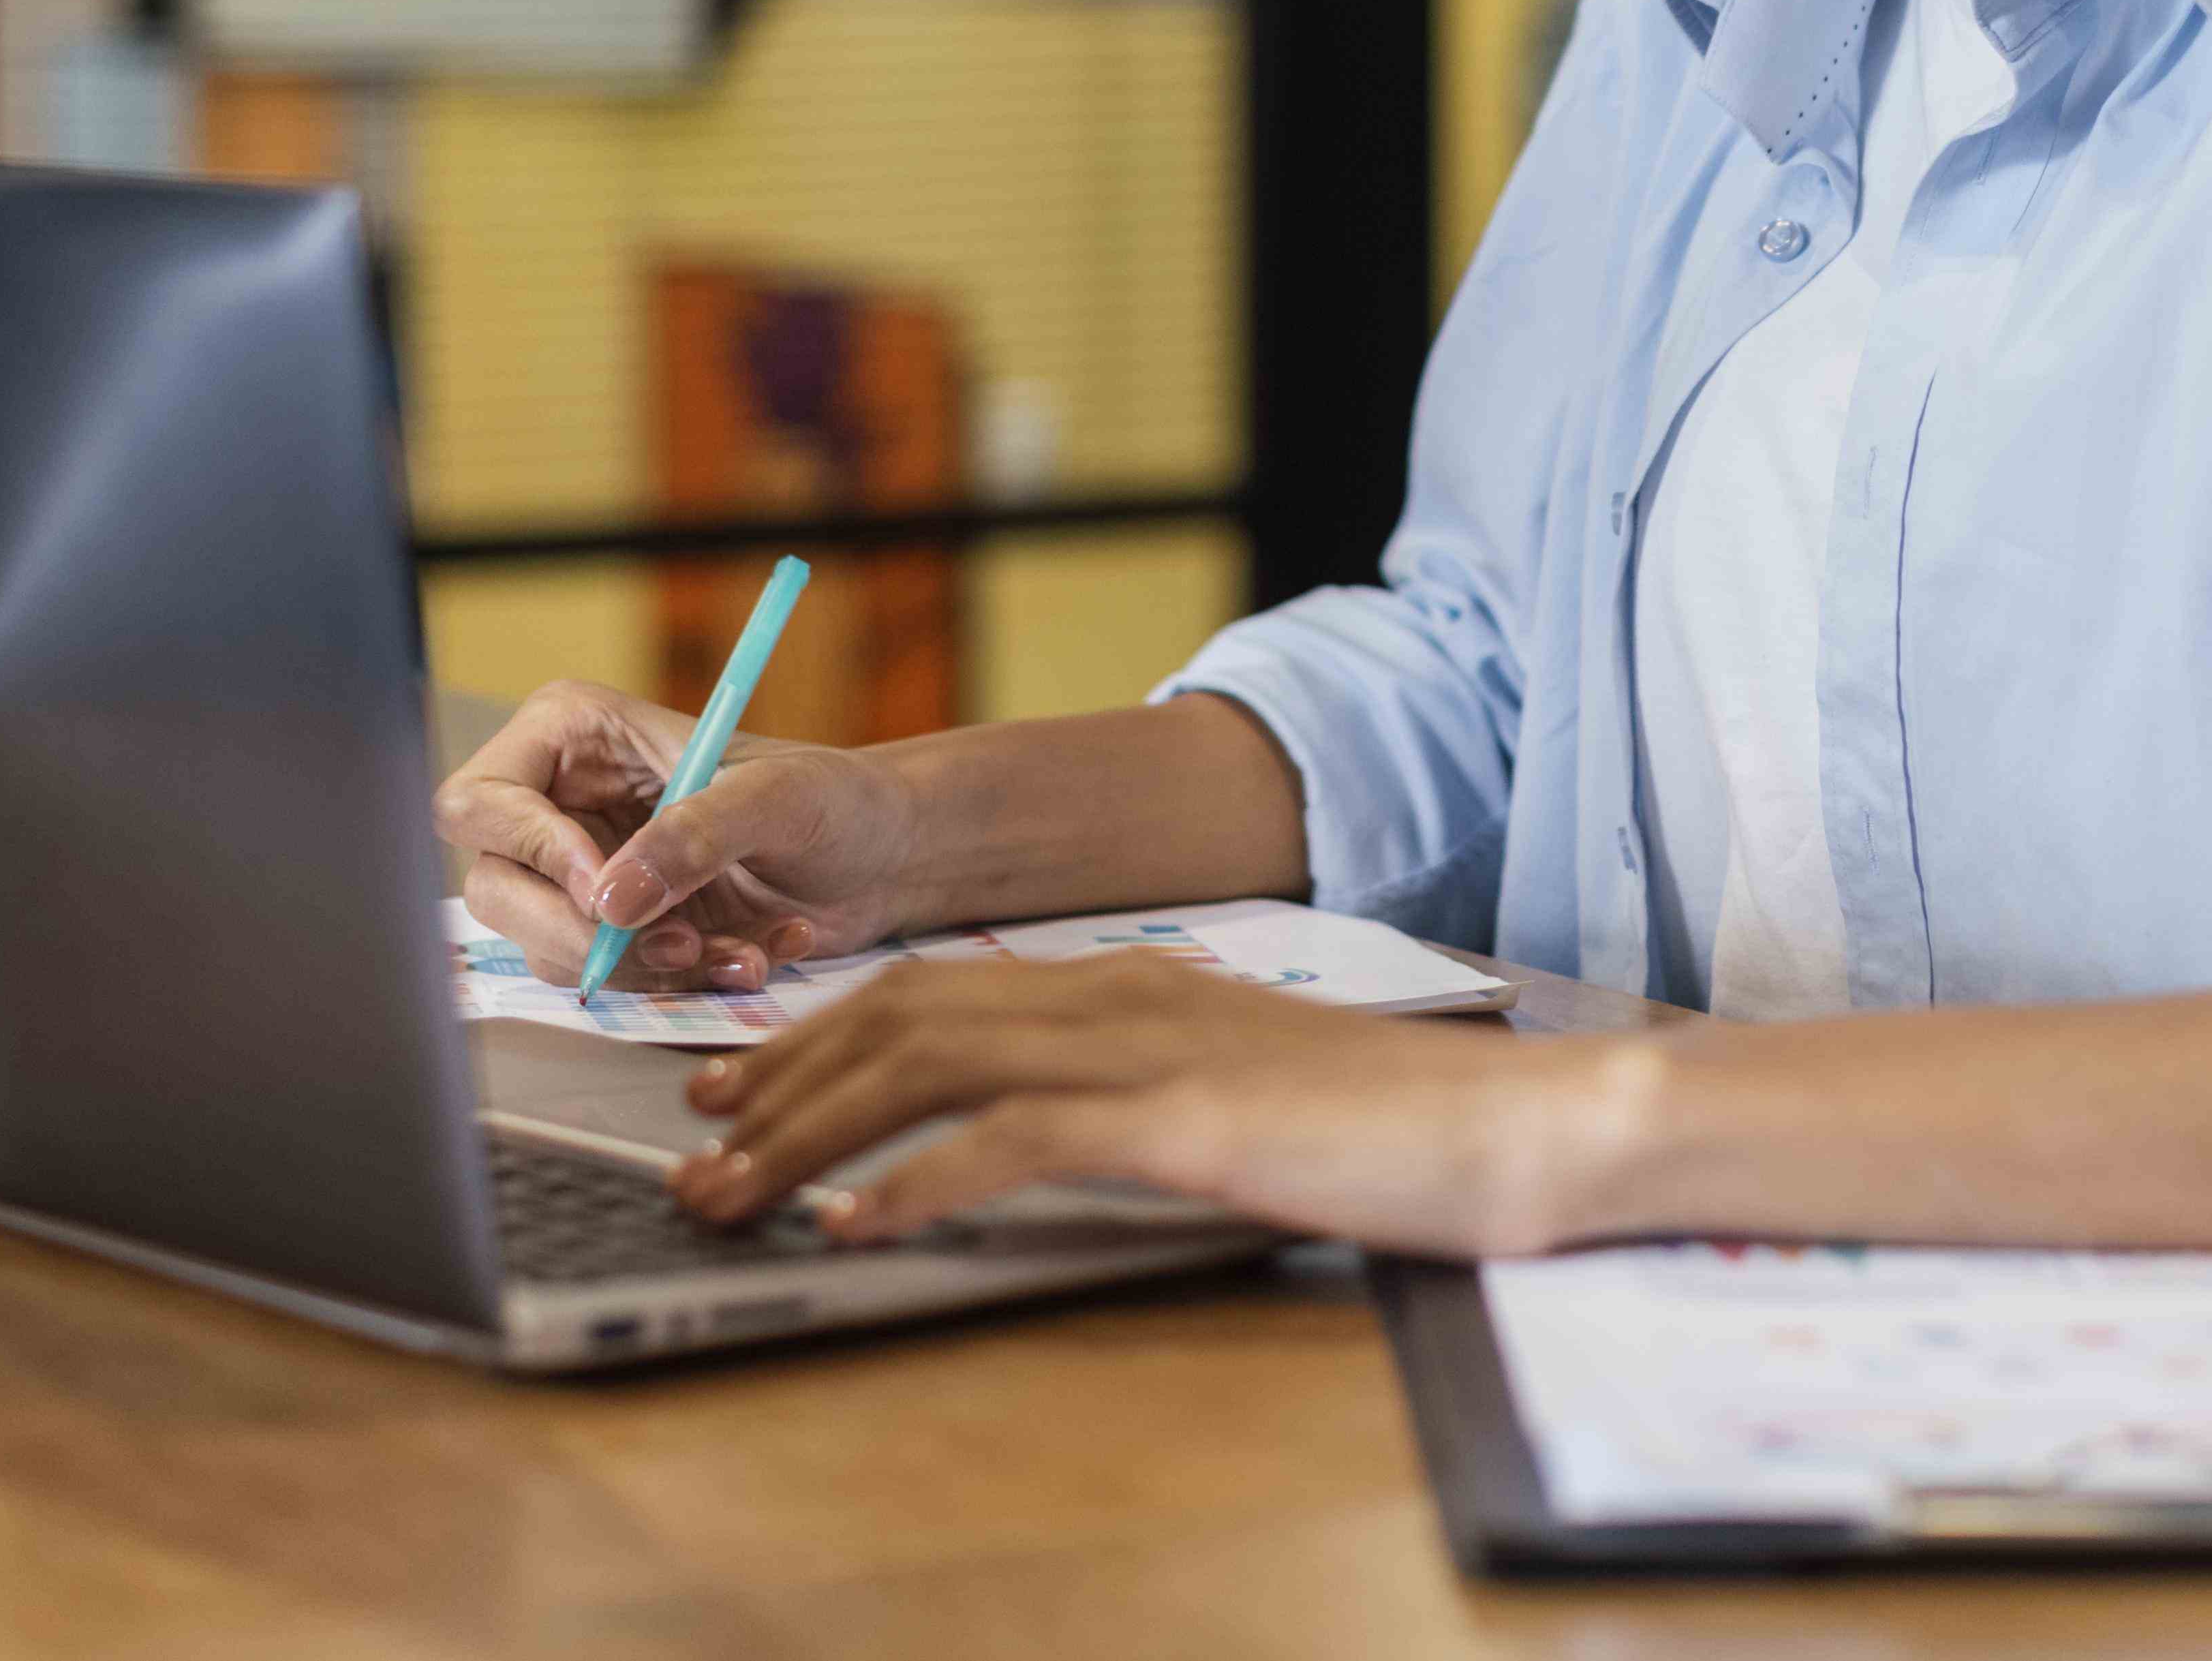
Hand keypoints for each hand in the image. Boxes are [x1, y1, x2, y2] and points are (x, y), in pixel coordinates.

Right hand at [433, 681, 920, 991]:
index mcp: (574, 737)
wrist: (880, 860)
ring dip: (641, 966)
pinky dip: (675, 986)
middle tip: (668, 943)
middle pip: (496, 886)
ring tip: (729, 949)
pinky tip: (745, 958)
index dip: (530, 849)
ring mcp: (585, 875)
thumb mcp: (777, 797)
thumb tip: (612, 901)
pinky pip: (609, 981)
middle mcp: (562, 806)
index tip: (607, 891)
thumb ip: (694, 835)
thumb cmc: (833, 799)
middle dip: (579, 932)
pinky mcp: (619, 933)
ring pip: (549, 947)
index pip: (482, 799)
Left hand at [665, 958, 1657, 1256]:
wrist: (1518, 1125)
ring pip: (930, 1067)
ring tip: (730, 1194)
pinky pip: (1015, 1139)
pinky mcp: (1181, 1117)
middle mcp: (1123, 993)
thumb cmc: (1394, 1128)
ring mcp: (1150, 1049)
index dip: (819, 1038)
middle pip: (905, 1018)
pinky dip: (915, 1183)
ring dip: (812, 1133)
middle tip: (693, 1146)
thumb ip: (1141, 1095)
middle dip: (781, 1083)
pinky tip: (854, 1228)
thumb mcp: (1239, 1097)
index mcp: (1133, 983)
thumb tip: (1045, 1131)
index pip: (936, 992)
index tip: (734, 1088)